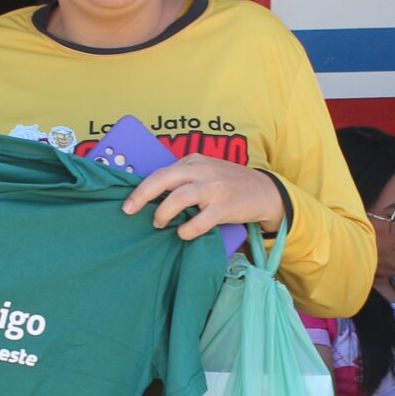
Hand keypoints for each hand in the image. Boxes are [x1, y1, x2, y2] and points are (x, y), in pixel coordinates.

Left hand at [123, 155, 284, 240]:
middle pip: (164, 178)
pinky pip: (200, 221)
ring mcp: (214, 188)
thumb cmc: (230, 184)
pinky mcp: (225, 206)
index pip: (162, 171)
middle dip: (142, 195)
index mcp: (195, 161)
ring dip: (164, 212)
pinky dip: (187, 230)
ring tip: (159, 223)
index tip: (129, 203)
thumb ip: (185, 176)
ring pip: (180, 197)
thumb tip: (155, 193)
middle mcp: (203, 170)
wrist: (265, 191)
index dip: (142, 187)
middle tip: (129, 210)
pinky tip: (183, 234)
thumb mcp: (208, 171)